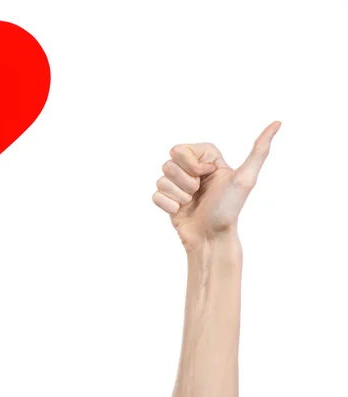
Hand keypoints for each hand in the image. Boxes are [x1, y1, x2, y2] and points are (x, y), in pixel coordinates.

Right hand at [152, 121, 281, 250]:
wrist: (212, 238)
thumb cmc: (229, 210)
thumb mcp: (245, 178)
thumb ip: (259, 150)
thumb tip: (277, 122)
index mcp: (205, 159)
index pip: (179, 149)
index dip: (191, 165)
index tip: (207, 176)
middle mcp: (190, 169)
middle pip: (168, 164)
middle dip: (185, 181)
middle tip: (199, 192)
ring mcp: (177, 185)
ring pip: (161, 180)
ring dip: (179, 195)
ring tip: (192, 203)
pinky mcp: (167, 199)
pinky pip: (155, 195)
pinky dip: (169, 205)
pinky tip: (181, 211)